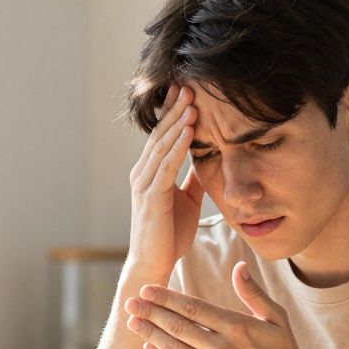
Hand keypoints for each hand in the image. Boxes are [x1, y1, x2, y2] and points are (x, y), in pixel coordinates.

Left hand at [123, 261, 325, 348]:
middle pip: (178, 326)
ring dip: (150, 334)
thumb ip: (254, 293)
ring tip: (132, 322)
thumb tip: (239, 266)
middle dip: (150, 312)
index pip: (193, 308)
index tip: (147, 289)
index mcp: (237, 327)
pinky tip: (148, 347)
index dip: (166, 297)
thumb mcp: (276, 319)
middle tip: (129, 302)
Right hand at [128, 83, 203, 278]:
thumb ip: (192, 179)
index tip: (184, 91)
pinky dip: (178, 147)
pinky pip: (166, 167)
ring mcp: (144, 185)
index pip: (162, 136)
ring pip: (162, 146)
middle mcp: (142, 174)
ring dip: (177, 123)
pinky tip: (189, 131)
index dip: (172, 113)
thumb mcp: (186, 200)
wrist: (155, 263)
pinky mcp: (151, 198)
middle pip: (159, 135)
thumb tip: (206, 158)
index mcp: (149, 173)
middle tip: (188, 85)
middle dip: (174, 110)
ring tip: (192, 102)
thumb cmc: (169, 234)